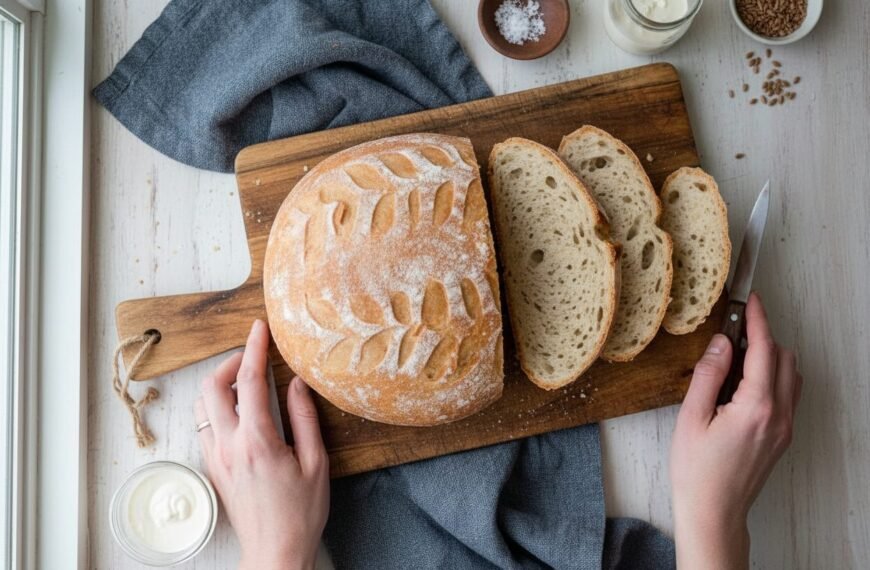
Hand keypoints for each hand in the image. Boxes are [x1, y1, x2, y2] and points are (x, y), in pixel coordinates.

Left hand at [195, 320, 328, 569]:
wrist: (275, 553)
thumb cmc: (301, 513)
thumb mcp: (316, 463)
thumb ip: (304, 417)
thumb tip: (296, 383)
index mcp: (258, 441)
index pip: (249, 381)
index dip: (254, 348)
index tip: (259, 328)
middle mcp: (229, 446)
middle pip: (211, 387)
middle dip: (229, 362)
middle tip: (252, 357)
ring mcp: (216, 457)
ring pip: (201, 405)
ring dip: (219, 385)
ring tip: (245, 382)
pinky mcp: (213, 468)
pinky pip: (204, 425)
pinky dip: (216, 407)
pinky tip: (239, 411)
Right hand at [670, 293, 801, 569]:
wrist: (713, 511)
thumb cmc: (697, 471)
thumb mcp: (691, 418)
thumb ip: (708, 376)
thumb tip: (720, 343)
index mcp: (756, 407)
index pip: (764, 350)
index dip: (758, 321)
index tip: (751, 301)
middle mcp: (778, 415)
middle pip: (783, 358)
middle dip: (762, 337)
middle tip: (732, 330)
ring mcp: (784, 428)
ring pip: (790, 375)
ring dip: (769, 357)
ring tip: (735, 357)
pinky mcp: (781, 437)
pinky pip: (787, 394)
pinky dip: (772, 377)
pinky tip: (743, 383)